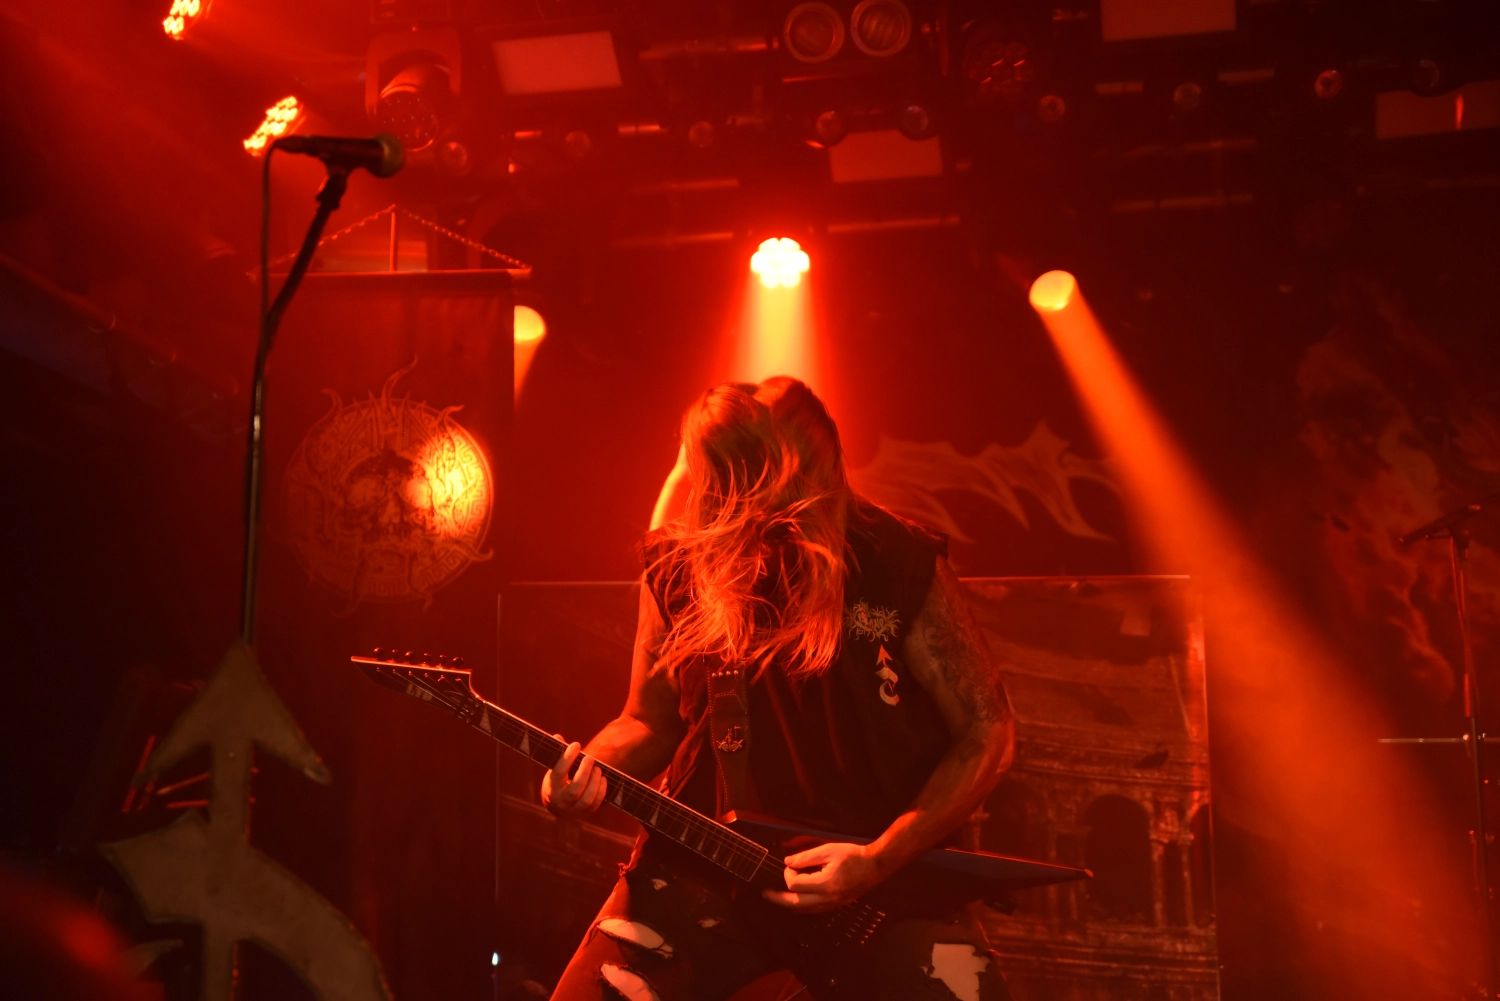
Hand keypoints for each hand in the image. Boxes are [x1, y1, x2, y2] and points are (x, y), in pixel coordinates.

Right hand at [540, 738, 606, 817]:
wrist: (557, 805)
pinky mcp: (584, 813)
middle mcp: (561, 801)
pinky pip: (595, 804)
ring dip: (595, 782)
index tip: (576, 745)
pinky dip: (601, 791)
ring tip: (598, 769)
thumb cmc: (557, 780)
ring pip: (587, 799)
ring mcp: (573, 810)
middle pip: (575, 789)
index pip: (559, 772)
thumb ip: (557, 754)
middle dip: (585, 772)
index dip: (568, 758)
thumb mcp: (554, 768)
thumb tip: (557, 737)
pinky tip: (602, 779)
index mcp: (551, 787)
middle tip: (590, 758)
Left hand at [762, 842, 886, 912]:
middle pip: (795, 904)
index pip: (795, 885)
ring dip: (788, 905)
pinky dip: (801, 906)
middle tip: (765, 894)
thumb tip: (788, 862)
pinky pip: (814, 910)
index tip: (790, 864)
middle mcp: (827, 898)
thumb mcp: (828, 850)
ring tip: (776, 899)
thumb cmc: (853, 855)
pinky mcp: (836, 904)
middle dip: (778, 899)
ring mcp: (832, 904)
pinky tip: (796, 901)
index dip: (788, 874)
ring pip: (804, 910)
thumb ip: (806, 857)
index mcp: (825, 884)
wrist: (875, 866)